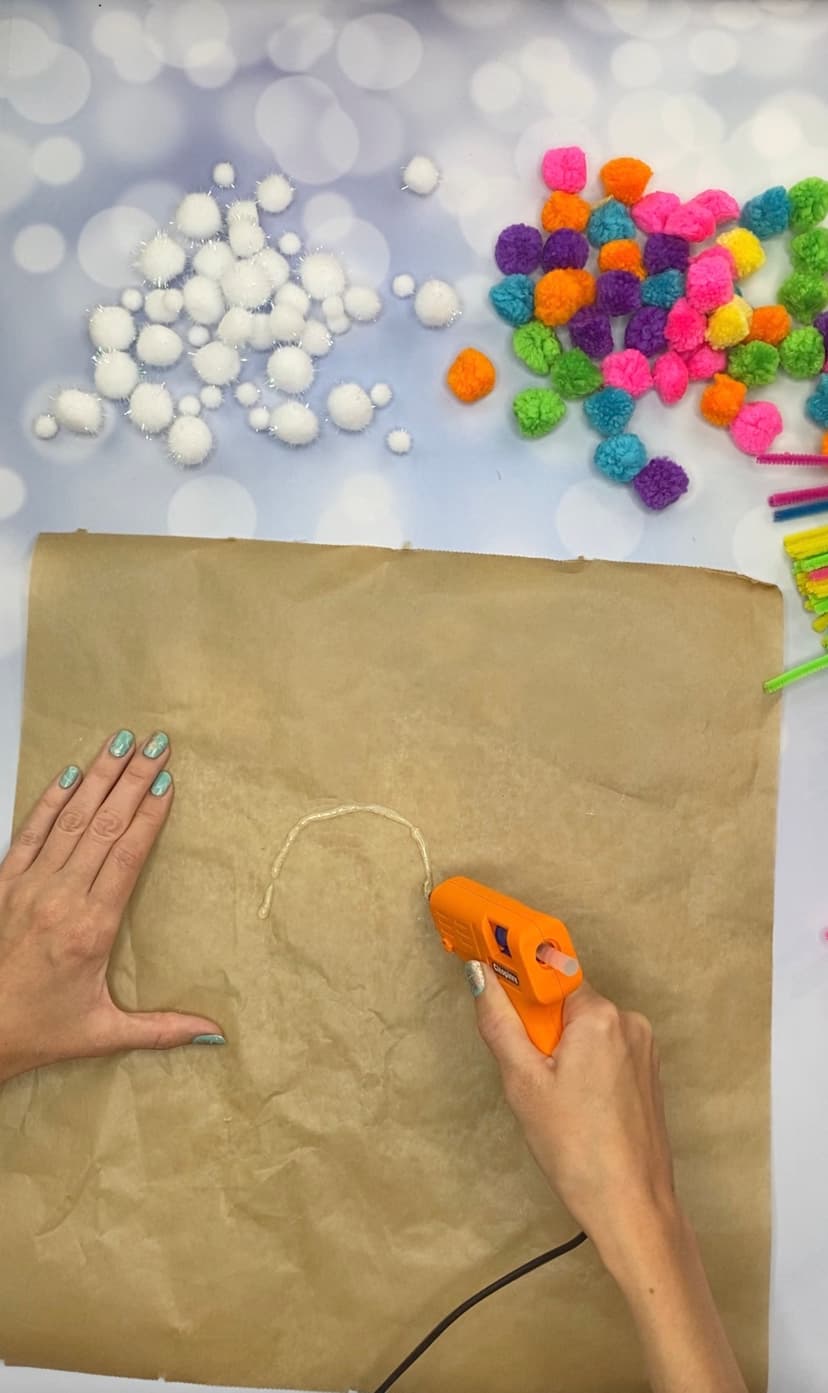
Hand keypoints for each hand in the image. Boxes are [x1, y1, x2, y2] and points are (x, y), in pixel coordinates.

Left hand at [0, 729, 223, 1085]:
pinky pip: (30, 832)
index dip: (148, 815)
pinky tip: (69, 773)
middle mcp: (60, 898)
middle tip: (156, 744)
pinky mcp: (4, 884)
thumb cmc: (42, 1031)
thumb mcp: (105, 1033)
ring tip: (121, 742)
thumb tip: (215, 1034)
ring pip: (70, 820)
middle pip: (104, 826)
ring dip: (97, 778)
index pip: (127, 856)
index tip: (167, 781)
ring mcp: (28, 886)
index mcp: (91, 928)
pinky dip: (50, 800)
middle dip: (131, 780)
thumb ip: (162, 1029)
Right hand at [469, 966, 748, 1391]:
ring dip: (562, 1049)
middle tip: (528, 1072)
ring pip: (585, 1027)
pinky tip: (576, 1106)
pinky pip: (605, 1048)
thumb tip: (480, 975)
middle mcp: (628, 1021)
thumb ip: (499, 1022)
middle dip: (541, 1027)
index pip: (549, 972)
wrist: (632, 1207)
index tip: (497, 987)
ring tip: (555, 1099)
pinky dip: (584, 1064)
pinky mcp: (648, 1070)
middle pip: (567, 1001)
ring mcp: (643, 1046)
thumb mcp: (523, 1083)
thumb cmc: (578, 1150)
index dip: (520, 982)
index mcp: (599, 1016)